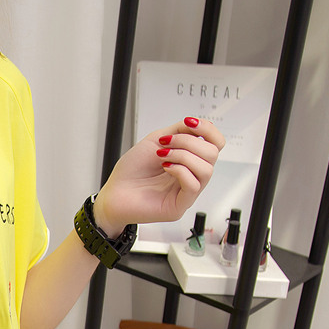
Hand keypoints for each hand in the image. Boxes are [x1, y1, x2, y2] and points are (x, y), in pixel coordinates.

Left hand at [94, 117, 225, 235]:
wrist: (113, 192)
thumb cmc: (130, 171)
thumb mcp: (156, 141)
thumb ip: (180, 131)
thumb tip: (198, 124)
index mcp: (188, 160)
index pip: (216, 144)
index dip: (208, 130)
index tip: (189, 123)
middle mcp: (190, 175)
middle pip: (212, 154)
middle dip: (189, 142)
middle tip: (166, 143)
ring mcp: (186, 192)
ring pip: (207, 169)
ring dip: (184, 156)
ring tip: (163, 155)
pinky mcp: (179, 206)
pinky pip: (194, 185)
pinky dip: (180, 170)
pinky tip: (165, 168)